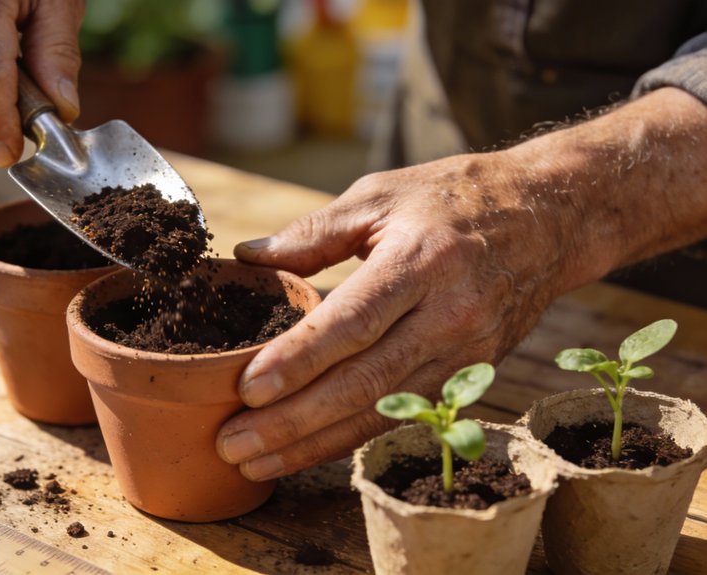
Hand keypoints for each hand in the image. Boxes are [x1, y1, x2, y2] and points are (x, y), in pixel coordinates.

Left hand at [215, 150, 591, 480]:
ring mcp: (467, 351)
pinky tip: (307, 452)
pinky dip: (352, 438)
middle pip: (363, 381)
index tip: (247, 389)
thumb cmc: (455, 197)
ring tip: (257, 462)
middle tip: (233, 444)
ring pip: (382, 410)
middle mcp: (449, 314)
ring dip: (316, 444)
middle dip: (294, 421)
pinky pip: (404, 413)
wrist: (550, 217)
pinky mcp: (473, 373)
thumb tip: (247, 257)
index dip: (299, 359)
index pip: (353, 321)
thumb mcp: (382, 195)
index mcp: (421, 261)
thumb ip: (313, 231)